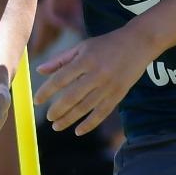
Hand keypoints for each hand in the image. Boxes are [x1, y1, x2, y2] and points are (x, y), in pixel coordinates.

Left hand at [33, 27, 154, 134]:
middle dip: (57, 110)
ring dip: (69, 119)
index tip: (36, 101)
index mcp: (85, 60)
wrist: (139, 43)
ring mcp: (109, 86)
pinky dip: (89, 124)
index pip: (60, 79)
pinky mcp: (119, 94)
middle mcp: (97, 74)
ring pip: (85, 108)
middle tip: (48, 117)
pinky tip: (78, 131)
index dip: (46, 91)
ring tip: (57, 126)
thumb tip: (39, 71)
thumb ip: (60, 60)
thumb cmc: (107, 44)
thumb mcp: (82, 47)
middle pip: (72, 97)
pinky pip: (102, 113)